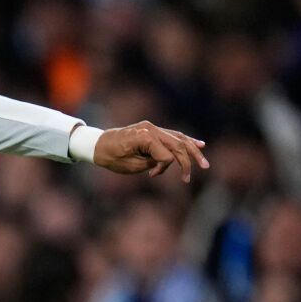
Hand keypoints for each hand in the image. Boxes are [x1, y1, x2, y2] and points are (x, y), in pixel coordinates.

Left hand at [94, 121, 209, 182]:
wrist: (97, 144)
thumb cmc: (110, 157)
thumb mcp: (131, 166)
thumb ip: (152, 163)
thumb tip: (167, 161)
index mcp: (144, 137)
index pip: (166, 155)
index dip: (163, 167)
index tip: (151, 175)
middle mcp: (151, 129)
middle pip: (178, 144)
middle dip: (189, 159)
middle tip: (199, 171)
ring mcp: (152, 127)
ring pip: (178, 138)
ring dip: (192, 150)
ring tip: (203, 162)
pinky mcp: (151, 129)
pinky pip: (172, 135)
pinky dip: (185, 141)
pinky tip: (198, 145)